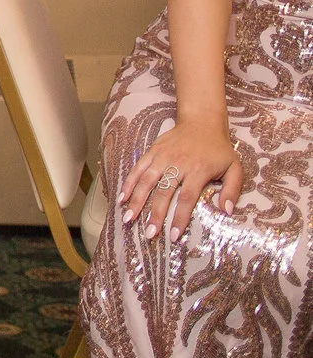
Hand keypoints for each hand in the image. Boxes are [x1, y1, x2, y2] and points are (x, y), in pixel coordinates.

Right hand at [121, 117, 242, 238]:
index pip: (186, 198)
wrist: (202, 122)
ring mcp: (162, 157)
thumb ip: (232, 190)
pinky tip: (122, 197)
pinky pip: (138, 168)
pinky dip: (129, 183)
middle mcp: (178, 164)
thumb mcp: (235, 168)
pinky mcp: (152, 152)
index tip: (174, 235)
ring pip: (146, 181)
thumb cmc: (219, 149)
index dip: (179, 218)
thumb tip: (226, 211)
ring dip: (136, 200)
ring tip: (128, 218)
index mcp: (198, 171)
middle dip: (154, 214)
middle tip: (149, 233)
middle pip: (163, 192)